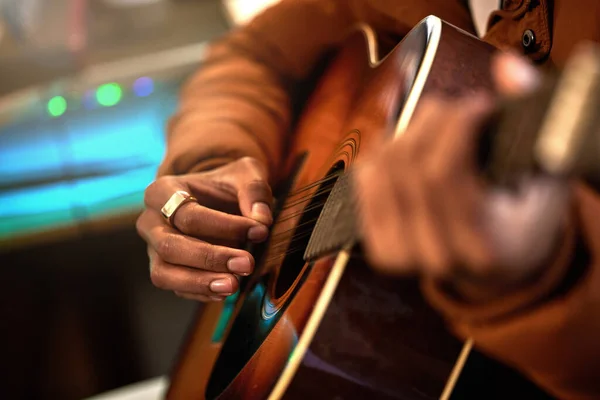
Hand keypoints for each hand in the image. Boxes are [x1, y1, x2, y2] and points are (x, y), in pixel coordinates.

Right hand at [136, 157, 272, 301]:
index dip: (225, 226)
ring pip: (164, 274)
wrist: (220, 199)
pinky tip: (225, 292)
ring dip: (199, 283)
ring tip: (233, 286)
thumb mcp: (246, 175)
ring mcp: (154, 249)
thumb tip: (262, 220)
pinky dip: (200, 293)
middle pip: (171, 247)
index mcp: (162, 191)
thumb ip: (254, 191)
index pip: (188, 215)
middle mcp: (150, 222)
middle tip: (247, 264)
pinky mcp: (165, 270)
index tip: (260, 231)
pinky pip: (176, 289)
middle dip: (210, 258)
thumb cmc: (229, 186)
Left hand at [354, 53, 569, 299]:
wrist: (498, 263)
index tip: (480, 104)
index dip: (457, 124)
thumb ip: (535, 121)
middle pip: (409, 167)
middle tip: (456, 107)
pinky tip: (408, 144)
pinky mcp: (378, 246)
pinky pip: (364, 182)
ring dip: (407, 132)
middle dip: (433, 120)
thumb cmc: (524, 219)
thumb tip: (507, 67)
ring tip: (436, 124)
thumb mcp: (546, 177)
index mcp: (483, 250)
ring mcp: (401, 256)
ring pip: (383, 169)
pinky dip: (382, 150)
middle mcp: (436, 259)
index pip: (443, 173)